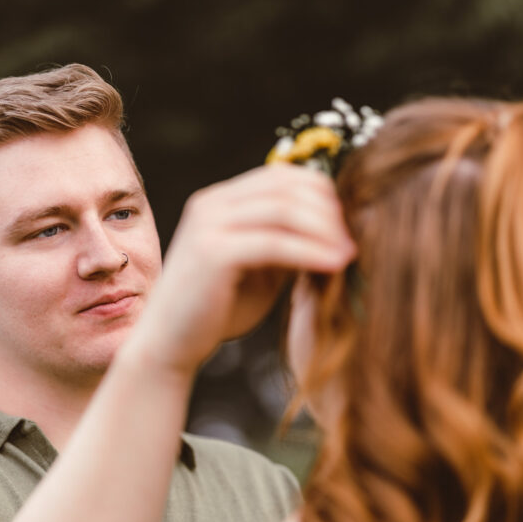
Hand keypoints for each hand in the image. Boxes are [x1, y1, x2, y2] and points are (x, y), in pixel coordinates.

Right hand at [128, 164, 355, 376]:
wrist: (170, 344)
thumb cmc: (218, 309)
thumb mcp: (260, 270)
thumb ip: (289, 245)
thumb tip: (338, 232)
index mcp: (220, 201)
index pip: (282, 176)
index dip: (321, 194)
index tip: (346, 225)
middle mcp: (212, 203)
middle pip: (287, 187)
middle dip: (328, 211)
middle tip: (352, 240)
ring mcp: (209, 225)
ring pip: (283, 210)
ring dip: (325, 230)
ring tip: (350, 254)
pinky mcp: (212, 253)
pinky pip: (274, 243)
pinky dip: (311, 252)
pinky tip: (336, 265)